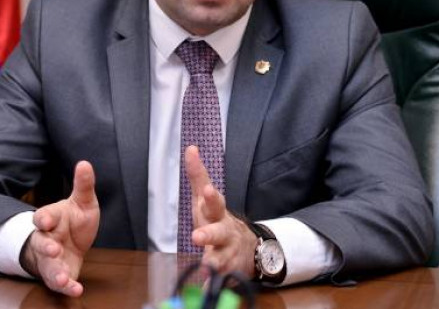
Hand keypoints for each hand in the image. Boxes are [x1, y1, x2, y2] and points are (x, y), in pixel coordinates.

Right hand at [20, 161, 99, 295]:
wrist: (72, 243)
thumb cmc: (75, 220)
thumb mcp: (83, 201)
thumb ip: (83, 185)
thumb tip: (85, 163)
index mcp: (52, 218)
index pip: (42, 217)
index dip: (43, 218)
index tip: (45, 220)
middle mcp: (47, 239)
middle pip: (40, 243)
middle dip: (45, 247)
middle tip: (52, 249)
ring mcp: (51, 259)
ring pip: (47, 266)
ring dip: (54, 272)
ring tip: (62, 278)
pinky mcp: (59, 274)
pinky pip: (59, 282)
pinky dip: (67, 287)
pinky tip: (75, 289)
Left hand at [185, 145, 257, 277]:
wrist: (248, 247)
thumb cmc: (218, 219)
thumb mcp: (208, 198)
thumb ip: (198, 175)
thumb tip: (190, 148)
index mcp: (217, 213)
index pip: (214, 202)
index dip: (210, 196)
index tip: (207, 190)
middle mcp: (224, 232)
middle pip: (217, 233)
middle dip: (208, 234)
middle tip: (197, 236)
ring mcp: (228, 253)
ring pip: (220, 259)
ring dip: (213, 263)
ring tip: (206, 266)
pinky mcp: (227, 272)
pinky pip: (220, 280)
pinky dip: (213, 286)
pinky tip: (206, 290)